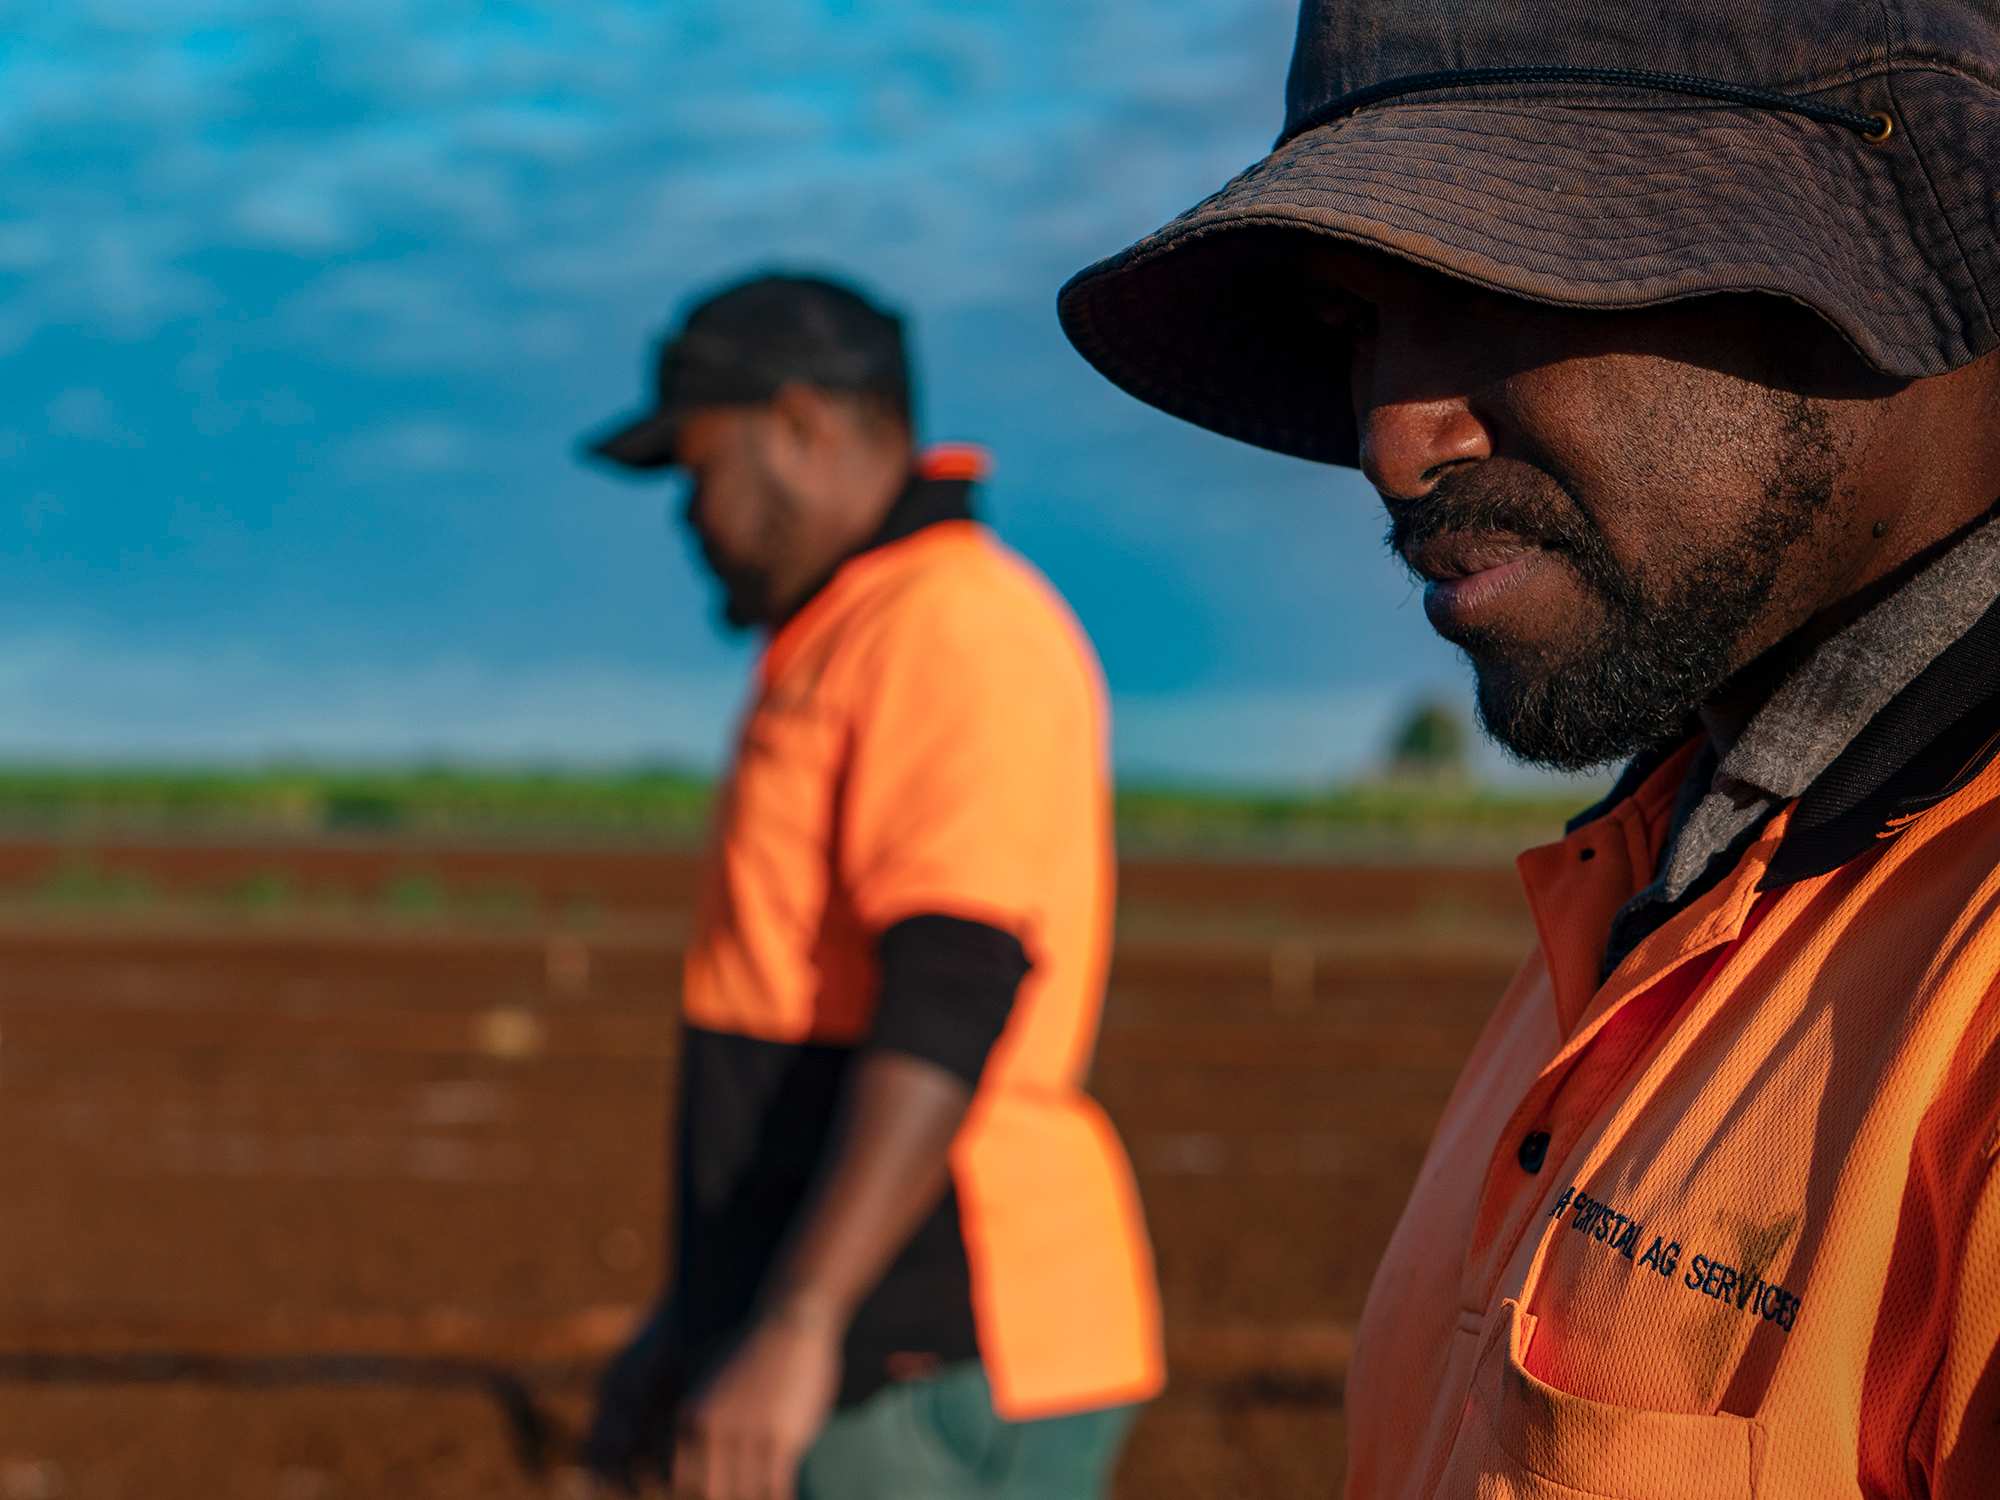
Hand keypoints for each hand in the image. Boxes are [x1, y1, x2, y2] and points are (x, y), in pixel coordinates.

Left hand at [672, 1306, 840, 1499]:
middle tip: (744, 1492)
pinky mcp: (781, 1440)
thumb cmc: (754, 1350)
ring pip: (744, 1498)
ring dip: (756, 1499)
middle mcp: (711, 1432)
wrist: (791, 1317)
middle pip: (709, 1496)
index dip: (700, 1494)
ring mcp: (746, 1438)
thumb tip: (691, 1451)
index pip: (680, 1483)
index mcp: (689, 1419)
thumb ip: (700, 1419)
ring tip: (767, 1494)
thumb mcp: (711, 1381)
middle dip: (727, 1498)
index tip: (719, 1490)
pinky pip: (776, 1492)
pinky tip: (789, 1499)